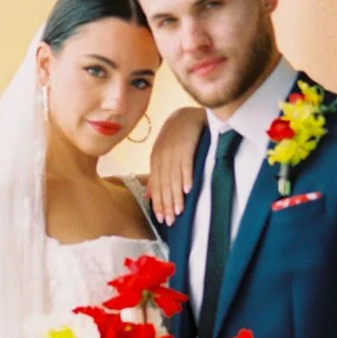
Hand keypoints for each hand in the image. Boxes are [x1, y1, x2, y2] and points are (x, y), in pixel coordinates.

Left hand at [147, 106, 205, 224]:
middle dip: (167, 204)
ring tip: (179, 211)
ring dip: (176, 195)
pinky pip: (186, 163)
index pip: (157, 186)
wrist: (185, 116)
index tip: (162, 219)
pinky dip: (187, 176)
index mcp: (155, 161)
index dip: (159, 204)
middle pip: (164, 185)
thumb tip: (148, 196)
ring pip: (174, 177)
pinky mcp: (186, 146)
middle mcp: (162, 157)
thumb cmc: (175, 138)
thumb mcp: (161, 156)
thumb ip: (155, 176)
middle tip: (170, 221)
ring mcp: (174, 152)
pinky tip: (188, 189)